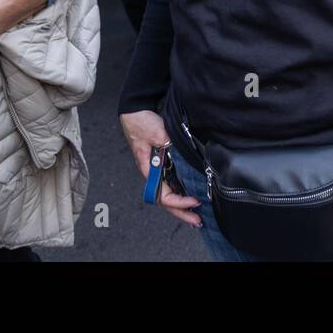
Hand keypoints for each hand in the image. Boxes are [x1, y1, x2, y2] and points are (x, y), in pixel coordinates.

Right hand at [120, 110, 201, 226]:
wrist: (135, 110)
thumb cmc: (141, 123)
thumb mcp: (156, 133)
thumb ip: (168, 145)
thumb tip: (182, 155)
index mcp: (149, 170)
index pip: (163, 195)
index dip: (179, 202)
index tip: (194, 201)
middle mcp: (153, 173)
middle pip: (166, 201)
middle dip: (181, 213)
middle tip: (197, 222)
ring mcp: (158, 169)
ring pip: (169, 194)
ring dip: (182, 206)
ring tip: (196, 216)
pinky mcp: (163, 163)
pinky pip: (172, 183)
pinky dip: (181, 193)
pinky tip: (190, 196)